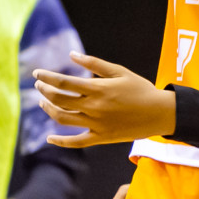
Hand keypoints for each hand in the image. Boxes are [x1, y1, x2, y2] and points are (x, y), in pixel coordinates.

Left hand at [33, 52, 175, 148]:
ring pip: (63, 118)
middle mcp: (94, 107)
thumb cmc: (141, 89)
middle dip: (44, 91)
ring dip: (48, 109)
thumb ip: (95, 63)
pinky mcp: (101, 137)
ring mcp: (96, 124)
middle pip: (59, 100)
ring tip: (43, 102)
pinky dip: (60, 142)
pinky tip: (49, 138)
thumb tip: (72, 55)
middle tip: (39, 85)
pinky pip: (76, 142)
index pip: (63, 82)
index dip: (47, 77)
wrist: (160, 113)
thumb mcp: (120, 71)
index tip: (37, 73)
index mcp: (98, 89)